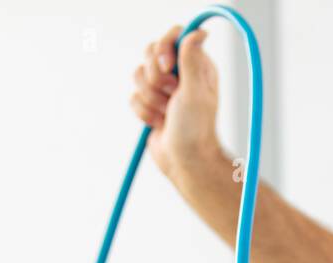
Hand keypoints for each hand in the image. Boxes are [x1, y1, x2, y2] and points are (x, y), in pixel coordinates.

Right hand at [129, 24, 221, 179]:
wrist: (184, 160)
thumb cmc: (195, 129)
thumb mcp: (195, 91)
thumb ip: (191, 59)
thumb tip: (199, 31)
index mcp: (196, 65)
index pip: (173, 36)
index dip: (163, 47)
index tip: (166, 66)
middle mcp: (179, 74)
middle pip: (151, 53)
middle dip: (155, 78)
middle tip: (171, 96)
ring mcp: (163, 89)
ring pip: (138, 76)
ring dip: (150, 99)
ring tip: (166, 114)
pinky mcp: (149, 104)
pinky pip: (133, 97)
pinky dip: (144, 113)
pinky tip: (159, 123)